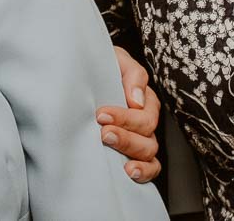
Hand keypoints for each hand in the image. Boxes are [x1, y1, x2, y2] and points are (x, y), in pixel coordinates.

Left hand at [98, 47, 160, 182]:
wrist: (83, 77)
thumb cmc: (100, 68)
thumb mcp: (116, 60)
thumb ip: (131, 73)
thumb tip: (137, 100)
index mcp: (143, 97)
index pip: (144, 112)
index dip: (124, 116)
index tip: (101, 114)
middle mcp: (145, 119)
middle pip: (147, 133)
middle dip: (125, 134)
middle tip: (103, 132)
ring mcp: (141, 138)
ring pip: (149, 152)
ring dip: (130, 150)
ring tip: (111, 148)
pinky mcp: (135, 155)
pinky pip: (151, 168)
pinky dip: (144, 172)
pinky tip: (128, 171)